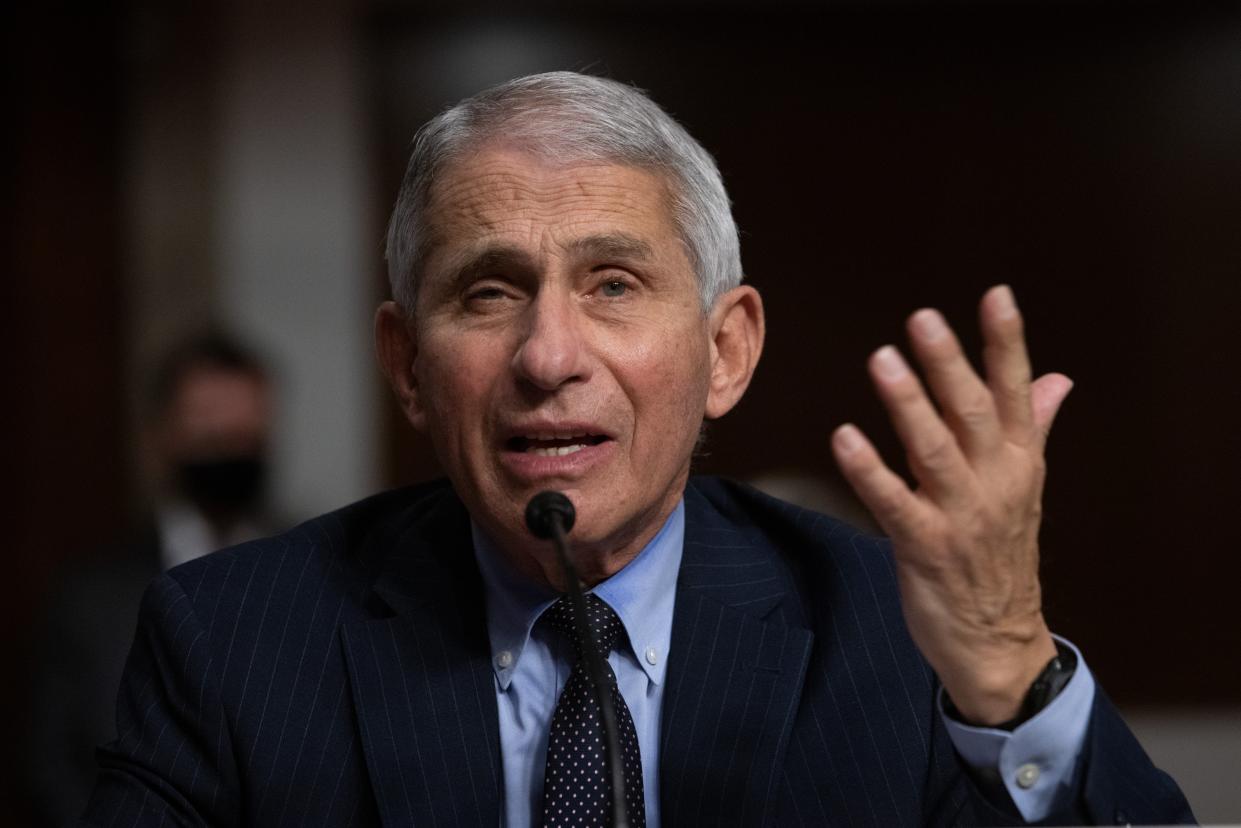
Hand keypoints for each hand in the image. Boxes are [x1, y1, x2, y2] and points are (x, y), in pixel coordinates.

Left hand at [830, 285, 1071, 724]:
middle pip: (972, 412)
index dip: (1007, 343)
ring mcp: (962, 516)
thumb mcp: (1024, 488)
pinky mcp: (925, 548)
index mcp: (1019, 462)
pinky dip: (869, 470)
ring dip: (908, 405)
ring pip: (935, 450)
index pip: (1015, 392)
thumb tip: (1058, 379)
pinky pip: (894, 503)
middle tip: (923, 318)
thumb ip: (1032, 428)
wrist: (997, 641)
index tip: (996, 295)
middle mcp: (996, 482)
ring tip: (883, 360)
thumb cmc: (1000, 555)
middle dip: (949, 363)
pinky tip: (844, 438)